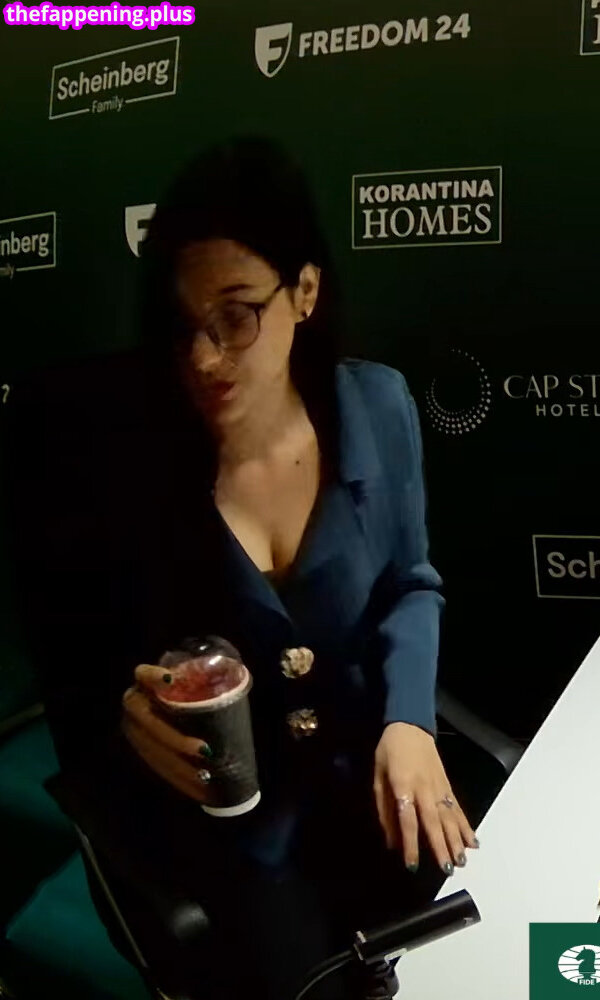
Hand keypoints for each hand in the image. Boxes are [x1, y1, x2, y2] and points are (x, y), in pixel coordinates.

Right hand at [121, 664, 212, 803]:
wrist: (181, 709)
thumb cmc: (196, 688)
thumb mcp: (202, 681)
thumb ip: (208, 679)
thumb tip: (233, 676)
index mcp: (148, 681)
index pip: (143, 674)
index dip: (153, 676)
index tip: (170, 680)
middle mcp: (136, 703)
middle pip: (148, 720)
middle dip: (175, 739)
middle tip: (206, 751)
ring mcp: (134, 727)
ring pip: (150, 749)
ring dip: (177, 766)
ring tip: (205, 777)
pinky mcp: (141, 750)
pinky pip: (156, 767)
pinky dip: (178, 779)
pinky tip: (198, 790)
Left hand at [373, 722, 478, 874]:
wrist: (411, 726)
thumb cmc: (389, 752)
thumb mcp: (378, 777)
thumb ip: (384, 809)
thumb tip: (390, 840)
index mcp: (403, 786)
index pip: (407, 819)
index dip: (410, 843)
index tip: (412, 865)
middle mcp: (424, 788)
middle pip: (433, 821)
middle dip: (441, 846)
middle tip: (448, 869)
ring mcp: (439, 787)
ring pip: (449, 816)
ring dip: (457, 839)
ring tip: (462, 860)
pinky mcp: (447, 785)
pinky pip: (457, 808)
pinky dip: (466, 825)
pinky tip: (473, 840)